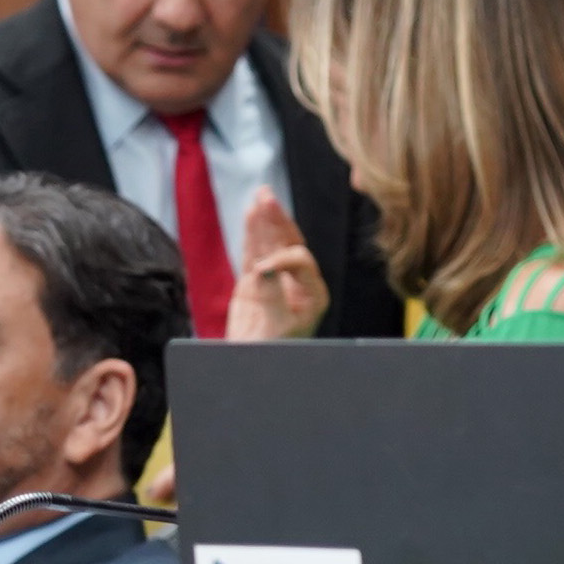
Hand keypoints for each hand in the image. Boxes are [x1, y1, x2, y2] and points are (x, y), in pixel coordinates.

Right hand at [226, 191, 328, 340]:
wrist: (251, 367)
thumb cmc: (270, 351)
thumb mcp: (276, 325)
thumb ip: (271, 294)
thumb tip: (263, 267)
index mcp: (314, 295)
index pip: (301, 261)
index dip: (282, 259)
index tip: (261, 269)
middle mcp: (299, 284)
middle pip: (290, 243)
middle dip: (278, 220)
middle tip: (267, 197)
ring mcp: (277, 281)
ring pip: (271, 244)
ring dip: (265, 220)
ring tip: (260, 196)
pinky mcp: (255, 283)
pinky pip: (253, 253)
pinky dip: (251, 233)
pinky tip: (250, 213)